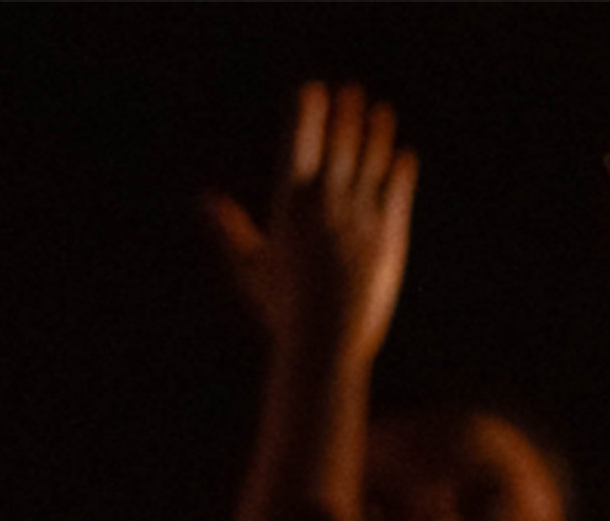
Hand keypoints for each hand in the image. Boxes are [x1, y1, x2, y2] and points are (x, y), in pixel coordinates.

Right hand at [204, 82, 418, 363]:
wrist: (326, 342)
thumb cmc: (282, 311)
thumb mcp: (251, 268)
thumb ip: (231, 230)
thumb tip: (206, 201)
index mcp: (289, 207)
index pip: (299, 146)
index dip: (306, 115)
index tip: (310, 89)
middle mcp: (327, 205)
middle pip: (339, 148)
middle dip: (344, 116)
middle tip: (349, 90)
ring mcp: (361, 219)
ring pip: (371, 164)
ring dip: (376, 134)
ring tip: (380, 110)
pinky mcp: (389, 237)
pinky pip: (396, 194)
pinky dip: (400, 172)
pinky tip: (404, 155)